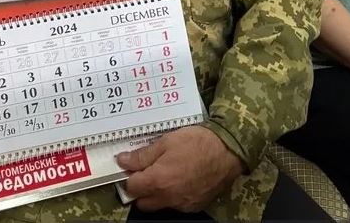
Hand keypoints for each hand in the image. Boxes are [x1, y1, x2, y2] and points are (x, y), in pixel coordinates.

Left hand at [116, 126, 242, 212]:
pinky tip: (180, 178)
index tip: (132, 165)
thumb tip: (122, 161)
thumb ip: (143, 155)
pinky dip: (173, 195)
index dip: (128, 175)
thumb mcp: (166, 142)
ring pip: (160, 205)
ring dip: (157, 193)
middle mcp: (169, 198)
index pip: (131, 187)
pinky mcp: (195, 206)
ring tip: (166, 171)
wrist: (227, 151)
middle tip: (147, 170)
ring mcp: (183, 205)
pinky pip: (176, 205)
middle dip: (141, 189)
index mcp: (158, 181)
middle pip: (143, 202)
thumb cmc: (196, 142)